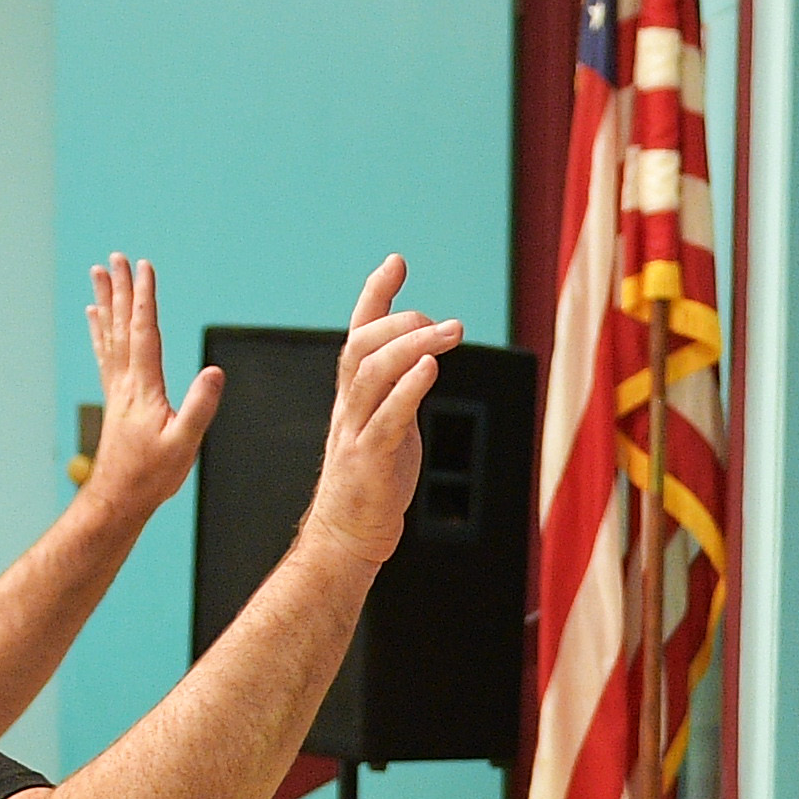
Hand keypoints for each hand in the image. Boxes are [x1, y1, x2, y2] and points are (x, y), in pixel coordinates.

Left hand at [81, 252, 225, 513]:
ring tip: (99, 275)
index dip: (145, 297)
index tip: (145, 268)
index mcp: (144, 387)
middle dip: (120, 289)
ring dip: (106, 302)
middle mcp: (125, 381)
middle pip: (122, 325)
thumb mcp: (185, 444)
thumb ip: (199, 407)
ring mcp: (117, 389)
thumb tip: (215, 372)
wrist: (118, 497)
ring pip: (110, 335)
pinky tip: (94, 317)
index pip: (146, 332)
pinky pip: (105, 354)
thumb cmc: (152, 475)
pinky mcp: (115, 399)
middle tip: (115, 258)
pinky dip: (100, 331)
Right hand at [294, 257, 464, 569]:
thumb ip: (400, 391)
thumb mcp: (388, 425)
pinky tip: (431, 368)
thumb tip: (424, 357)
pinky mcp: (370, 460)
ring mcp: (355, 432)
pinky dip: (407, 389)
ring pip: (372, 374)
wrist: (348, 536)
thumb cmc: (373, 483)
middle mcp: (348, 407)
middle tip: (442, 320)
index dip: (375, 295)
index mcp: (353, 396)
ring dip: (412, 346)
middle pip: (361, 346)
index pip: (358, 333)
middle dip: (401, 321)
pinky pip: (386, 418)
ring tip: (449, 332)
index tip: (396, 262)